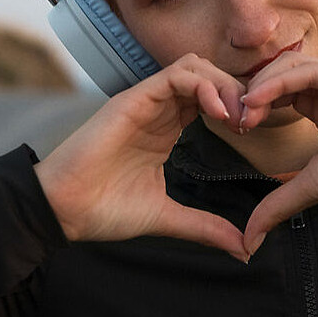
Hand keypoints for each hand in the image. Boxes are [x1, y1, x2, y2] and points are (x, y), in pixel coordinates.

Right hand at [35, 54, 249, 260]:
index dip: (238, 108)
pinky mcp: (134, 100)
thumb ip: (205, 227)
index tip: (254, 134)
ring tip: (237, 117)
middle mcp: (158, 110)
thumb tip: (244, 249)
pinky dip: (203, 86)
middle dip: (238, 93)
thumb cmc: (104, 210)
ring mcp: (146, 102)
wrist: (63, 210)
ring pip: (195, 66)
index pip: (211, 98)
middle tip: (252, 123)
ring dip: (224, 85)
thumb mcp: (167, 217)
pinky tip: (217, 113)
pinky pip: (176, 74)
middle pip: (209, 76)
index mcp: (167, 129)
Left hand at [235, 52, 317, 254]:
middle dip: (257, 92)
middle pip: (285, 73)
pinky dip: (281, 81)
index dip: (258, 103)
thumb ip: (278, 203)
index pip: (283, 91)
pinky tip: (260, 98)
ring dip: (264, 84)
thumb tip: (249, 240)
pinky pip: (312, 70)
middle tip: (239, 118)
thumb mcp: (311, 186)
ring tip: (247, 108)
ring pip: (295, 66)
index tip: (240, 127)